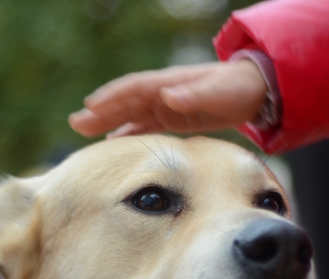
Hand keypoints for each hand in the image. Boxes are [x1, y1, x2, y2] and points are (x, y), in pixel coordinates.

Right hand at [69, 59, 267, 137]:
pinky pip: (144, 124)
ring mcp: (165, 104)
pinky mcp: (172, 117)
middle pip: (125, 101)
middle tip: (75, 124)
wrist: (253, 89)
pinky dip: (127, 132)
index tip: (91, 107)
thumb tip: (165, 95)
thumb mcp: (217, 92)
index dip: (112, 98)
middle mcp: (162, 93)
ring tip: (83, 133)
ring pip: (130, 113)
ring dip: (108, 122)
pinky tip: (113, 144)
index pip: (134, 89)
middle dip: (100, 111)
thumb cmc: (235, 89)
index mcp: (169, 84)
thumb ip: (192, 95)